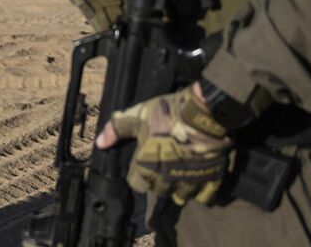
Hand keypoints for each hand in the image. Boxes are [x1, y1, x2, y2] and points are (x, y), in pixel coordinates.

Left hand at [95, 84, 233, 204]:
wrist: (203, 112)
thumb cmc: (167, 113)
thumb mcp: (137, 115)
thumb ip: (116, 129)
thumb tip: (100, 143)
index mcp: (147, 166)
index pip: (137, 185)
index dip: (139, 177)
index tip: (143, 169)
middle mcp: (167, 178)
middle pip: (159, 192)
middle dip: (159, 184)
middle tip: (162, 173)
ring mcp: (190, 180)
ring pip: (182, 196)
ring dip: (179, 190)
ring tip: (179, 179)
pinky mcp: (210, 177)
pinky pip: (204, 196)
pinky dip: (201, 193)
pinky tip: (198, 183)